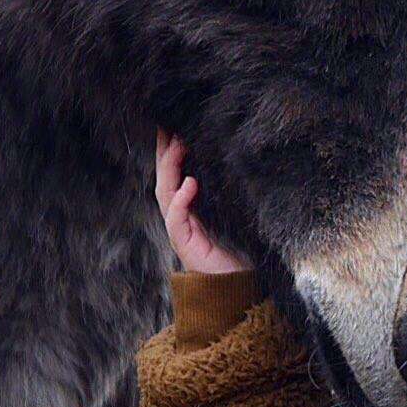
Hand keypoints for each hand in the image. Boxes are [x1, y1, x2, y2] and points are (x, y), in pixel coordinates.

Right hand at [155, 130, 248, 274]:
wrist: (240, 284)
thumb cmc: (241, 246)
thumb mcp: (236, 210)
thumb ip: (229, 189)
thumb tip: (235, 156)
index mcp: (191, 204)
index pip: (176, 171)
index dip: (172, 148)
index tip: (176, 122)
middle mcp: (181, 213)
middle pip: (165, 176)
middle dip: (165, 150)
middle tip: (169, 123)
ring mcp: (180, 228)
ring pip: (165, 192)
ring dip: (171, 168)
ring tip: (179, 145)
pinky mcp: (184, 243)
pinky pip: (176, 218)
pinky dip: (181, 200)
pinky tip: (189, 184)